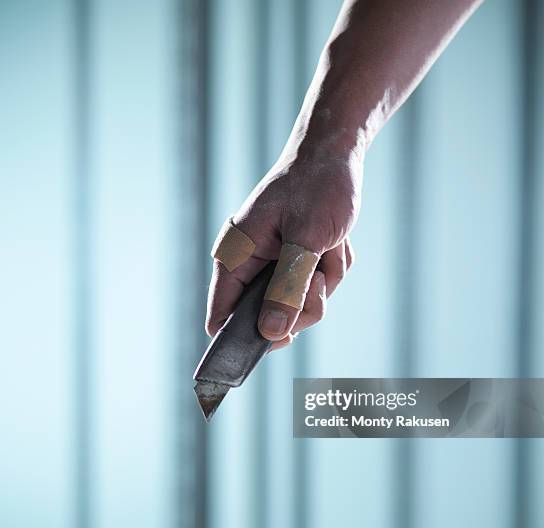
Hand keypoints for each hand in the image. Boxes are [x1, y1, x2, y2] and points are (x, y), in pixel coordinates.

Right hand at [205, 148, 362, 350]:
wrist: (334, 155)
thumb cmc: (316, 187)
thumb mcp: (305, 240)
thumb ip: (287, 288)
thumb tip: (272, 334)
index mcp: (235, 258)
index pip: (221, 316)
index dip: (240, 339)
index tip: (279, 341)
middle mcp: (250, 267)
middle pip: (269, 319)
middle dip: (303, 303)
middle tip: (317, 273)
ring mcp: (274, 267)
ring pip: (300, 306)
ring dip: (324, 281)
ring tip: (329, 246)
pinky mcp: (294, 264)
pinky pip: (315, 289)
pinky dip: (332, 269)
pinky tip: (335, 243)